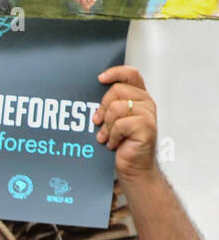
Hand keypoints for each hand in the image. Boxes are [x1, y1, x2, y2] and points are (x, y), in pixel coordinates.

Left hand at [92, 66, 157, 184]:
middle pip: (116, 91)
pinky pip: (120, 124)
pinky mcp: (146, 126)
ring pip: (116, 108)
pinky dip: (112, 136)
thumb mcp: (112, 121)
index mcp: (138, 97)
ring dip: (107, 126)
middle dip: (102, 109)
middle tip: (101, 124)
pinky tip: (115, 144)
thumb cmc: (122, 145)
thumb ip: (109, 106)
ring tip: (108, 137)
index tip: (100, 79)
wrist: (133, 167)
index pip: (130, 74)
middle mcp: (145, 102)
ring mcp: (148, 114)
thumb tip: (91, 98)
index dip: (115, 73)